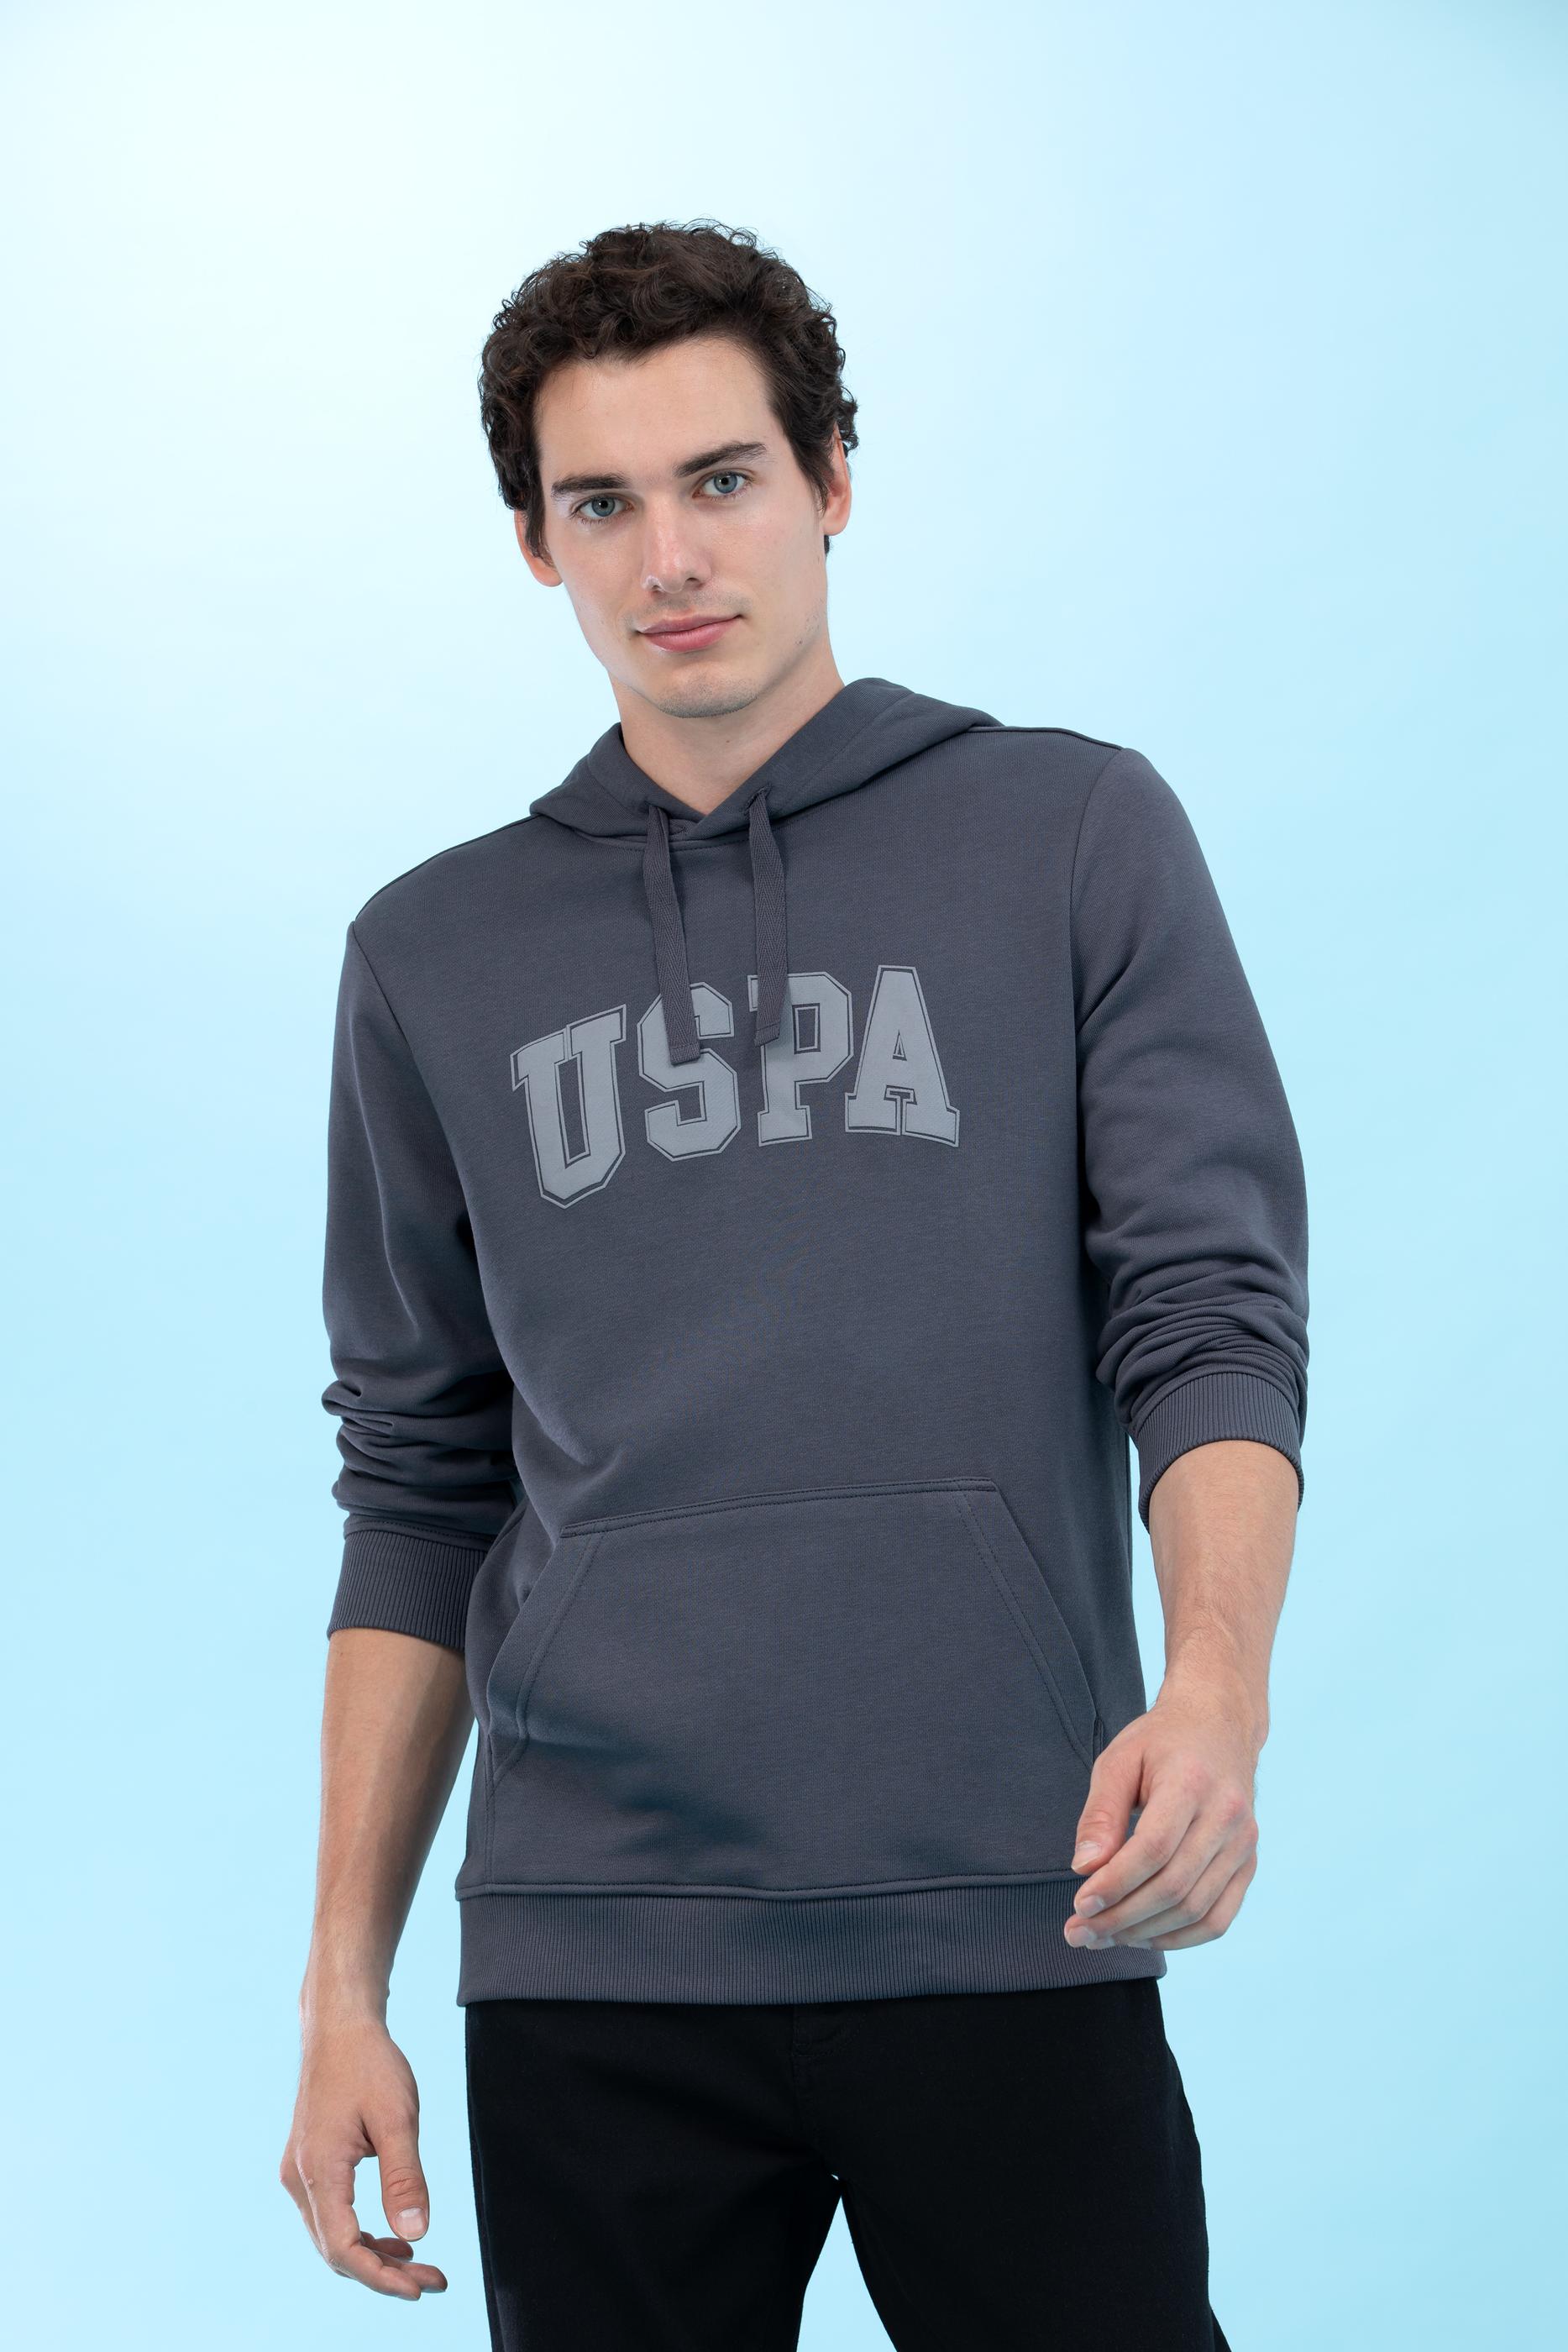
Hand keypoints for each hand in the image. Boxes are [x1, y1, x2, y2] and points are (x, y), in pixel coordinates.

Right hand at [279, 2009, 447, 2297]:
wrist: (339, 2026)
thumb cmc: (369, 2064)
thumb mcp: (398, 2117)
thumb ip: (405, 2177)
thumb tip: (418, 2234)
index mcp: (318, 2170)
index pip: (343, 2248)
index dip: (381, 2277)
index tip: (421, 2288)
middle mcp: (299, 2179)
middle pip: (336, 2251)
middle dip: (384, 2274)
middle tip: (434, 2281)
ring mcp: (299, 2173)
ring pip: (331, 2238)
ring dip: (373, 2258)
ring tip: (420, 2266)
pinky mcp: (308, 2165)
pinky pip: (331, 2217)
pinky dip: (361, 2235)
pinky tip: (394, 2237)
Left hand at [1063, 1671, 1261, 1952]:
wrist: (1219, 1725)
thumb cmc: (1161, 1742)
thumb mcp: (1118, 1760)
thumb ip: (1100, 1813)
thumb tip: (1084, 1868)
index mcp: (1191, 1781)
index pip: (1154, 1848)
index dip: (1115, 1884)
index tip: (1079, 1905)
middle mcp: (1226, 1814)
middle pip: (1174, 1885)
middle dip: (1122, 1918)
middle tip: (1080, 1933)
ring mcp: (1243, 1842)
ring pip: (1196, 1908)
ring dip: (1146, 1934)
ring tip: (1104, 1937)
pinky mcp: (1248, 1862)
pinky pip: (1220, 1917)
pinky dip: (1181, 1938)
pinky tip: (1143, 1937)